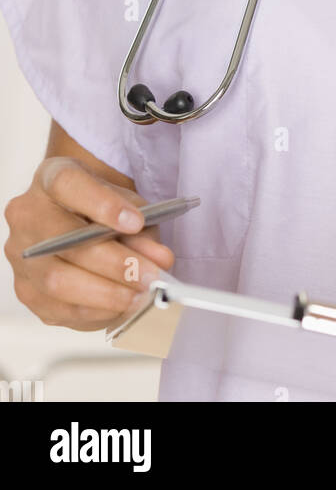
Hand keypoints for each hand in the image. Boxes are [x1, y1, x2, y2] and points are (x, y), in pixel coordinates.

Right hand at [4, 157, 174, 330]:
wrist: (78, 221)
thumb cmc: (104, 209)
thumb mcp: (128, 205)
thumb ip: (144, 229)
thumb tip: (160, 260)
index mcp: (52, 177)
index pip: (68, 184)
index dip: (103, 205)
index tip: (136, 223)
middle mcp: (27, 214)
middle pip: (63, 241)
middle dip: (113, 263)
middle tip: (148, 276)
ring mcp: (21, 255)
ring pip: (57, 281)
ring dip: (105, 294)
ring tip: (139, 295)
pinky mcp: (25, 289)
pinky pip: (57, 309)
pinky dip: (95, 312)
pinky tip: (120, 307)